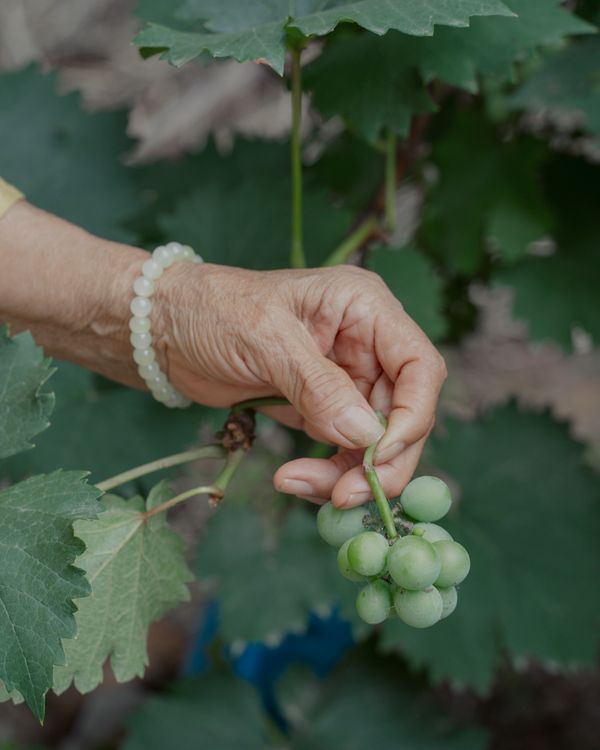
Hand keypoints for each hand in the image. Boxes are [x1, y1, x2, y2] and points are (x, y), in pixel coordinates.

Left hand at [155, 263, 446, 506]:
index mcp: (364, 309)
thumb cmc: (212, 310)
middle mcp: (365, 344)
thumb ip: (317, 385)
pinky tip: (293, 481)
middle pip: (403, 413)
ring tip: (302, 488)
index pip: (419, 365)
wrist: (168, 330)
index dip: (412, 414)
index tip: (380, 454)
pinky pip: (342, 451)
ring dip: (349, 474)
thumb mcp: (264, 338)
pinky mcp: (322, 409)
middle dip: (381, 460)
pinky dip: (326, 473)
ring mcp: (345, 379)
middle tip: (346, 496)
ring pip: (374, 441)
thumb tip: (366, 436)